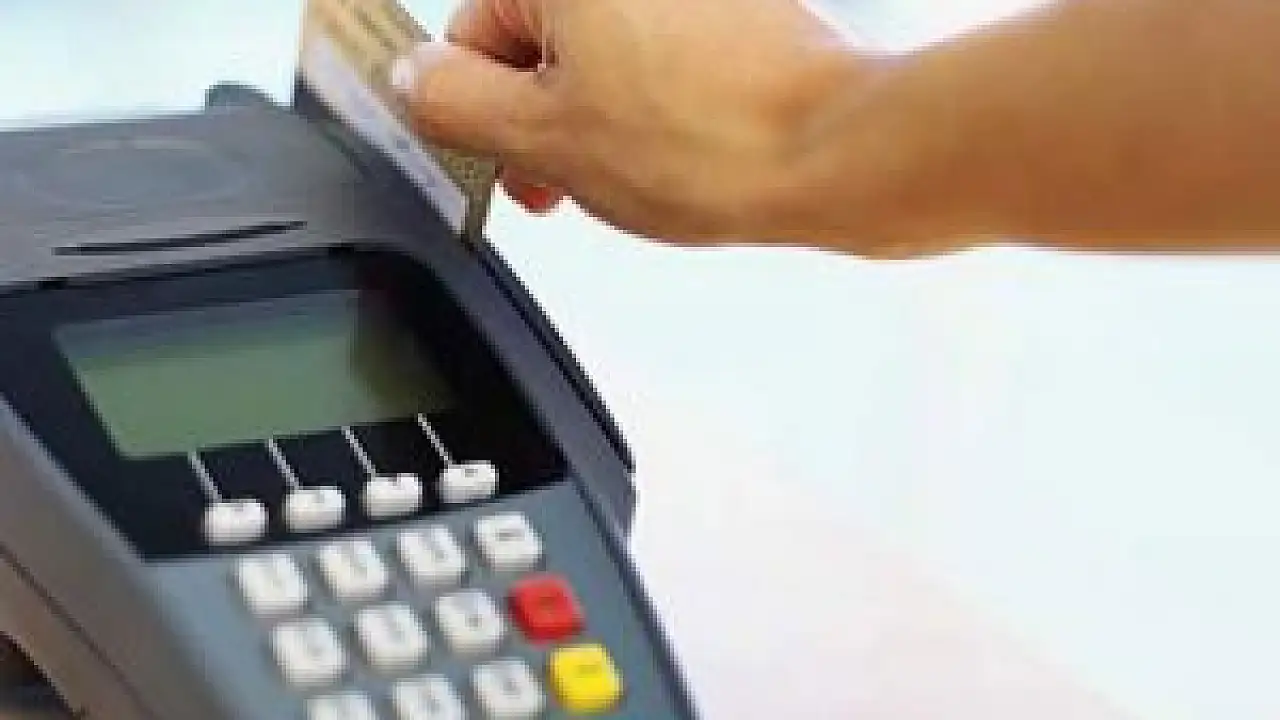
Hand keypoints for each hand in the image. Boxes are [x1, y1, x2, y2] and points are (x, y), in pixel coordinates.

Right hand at [391, 0, 867, 244]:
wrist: (835, 153)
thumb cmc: (708, 142)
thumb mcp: (543, 136)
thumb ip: (454, 103)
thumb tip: (415, 79)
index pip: (470, 33)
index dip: (477, 114)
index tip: (499, 162)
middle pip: (534, 40)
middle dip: (536, 121)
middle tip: (554, 185)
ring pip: (597, 56)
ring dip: (589, 122)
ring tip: (618, 179)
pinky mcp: (728, 14)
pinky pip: (655, 57)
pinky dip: (644, 107)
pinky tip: (665, 158)